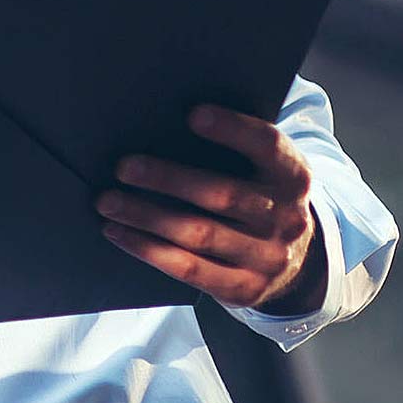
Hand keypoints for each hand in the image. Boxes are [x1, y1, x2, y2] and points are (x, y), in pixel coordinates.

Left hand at [96, 104, 324, 314]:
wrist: (295, 263)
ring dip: (146, 216)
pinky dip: (147, 249)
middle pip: (222, 195)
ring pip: (200, 234)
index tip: (192, 114)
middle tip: (122, 167)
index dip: (233, 129)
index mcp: (292, 176)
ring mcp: (268, 257)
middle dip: (167, 179)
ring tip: (107, 201)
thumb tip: (160, 125)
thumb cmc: (256, 198)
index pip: (268, 146)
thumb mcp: (261, 171)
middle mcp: (287, 217)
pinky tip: (118, 232)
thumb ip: (231, 150)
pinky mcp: (245, 288)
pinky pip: (189, 268)